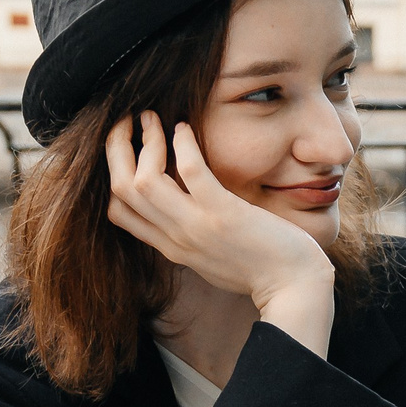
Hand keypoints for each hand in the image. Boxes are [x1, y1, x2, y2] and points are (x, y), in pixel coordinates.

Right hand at [105, 112, 333, 314]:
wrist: (293, 288)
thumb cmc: (260, 269)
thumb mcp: (212, 257)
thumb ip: (192, 235)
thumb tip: (184, 208)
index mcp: (172, 248)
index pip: (118, 211)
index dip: (112, 174)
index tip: (125, 148)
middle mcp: (176, 238)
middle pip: (121, 190)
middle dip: (116, 148)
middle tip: (128, 121)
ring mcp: (197, 227)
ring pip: (144, 180)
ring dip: (146, 141)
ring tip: (152, 118)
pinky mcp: (224, 214)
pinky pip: (191, 171)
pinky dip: (183, 144)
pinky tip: (184, 128)